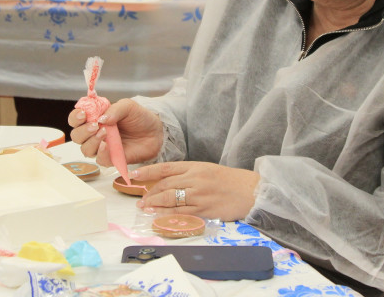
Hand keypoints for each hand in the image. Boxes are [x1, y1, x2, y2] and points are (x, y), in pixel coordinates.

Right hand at [68, 98, 163, 165]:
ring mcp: (102, 147)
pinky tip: (107, 146)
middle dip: (82, 131)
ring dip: (91, 141)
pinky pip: (99, 160)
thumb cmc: (140, 117)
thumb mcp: (128, 106)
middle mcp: (95, 134)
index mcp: (95, 118)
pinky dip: (101, 153)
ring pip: (85, 149)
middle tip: (95, 125)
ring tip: (105, 133)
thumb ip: (114, 109)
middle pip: (76, 136)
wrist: (156, 132)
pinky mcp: (111, 159)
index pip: (76, 119)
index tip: (82, 114)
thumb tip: (101, 118)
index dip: (75, 117)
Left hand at [133, 161, 260, 220]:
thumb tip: (166, 181)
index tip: (134, 175)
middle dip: (149, 192)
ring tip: (144, 207)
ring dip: (154, 204)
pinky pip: (180, 212)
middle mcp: (195, 179)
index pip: (165, 168)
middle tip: (140, 198)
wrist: (249, 191)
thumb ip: (188, 174)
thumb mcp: (207, 170)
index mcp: (195, 166)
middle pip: (165, 185)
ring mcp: (198, 195)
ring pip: (169, 199)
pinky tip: (157, 215)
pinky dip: (166, 214)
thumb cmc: (228, 180)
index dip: (147, 172)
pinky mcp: (203, 209)